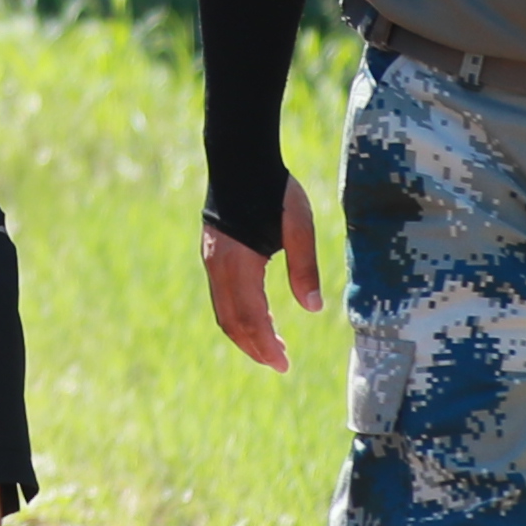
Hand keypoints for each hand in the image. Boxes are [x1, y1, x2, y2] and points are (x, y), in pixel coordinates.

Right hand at [203, 175, 323, 370]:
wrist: (238, 159)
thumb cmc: (274, 191)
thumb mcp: (298, 226)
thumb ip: (304, 267)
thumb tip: (313, 309)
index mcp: (239, 262)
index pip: (250, 317)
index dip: (266, 345)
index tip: (285, 365)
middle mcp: (218, 266)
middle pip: (231, 321)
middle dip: (255, 347)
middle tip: (281, 365)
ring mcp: (211, 261)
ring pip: (223, 312)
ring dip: (246, 335)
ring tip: (272, 348)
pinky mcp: (213, 255)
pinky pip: (222, 297)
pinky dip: (239, 316)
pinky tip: (261, 318)